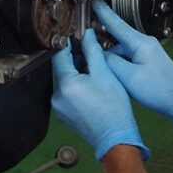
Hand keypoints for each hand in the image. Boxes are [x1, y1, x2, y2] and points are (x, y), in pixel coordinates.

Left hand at [51, 28, 149, 161]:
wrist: (115, 137)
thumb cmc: (113, 110)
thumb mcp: (105, 74)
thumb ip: (93, 51)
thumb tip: (87, 35)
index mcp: (66, 84)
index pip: (58, 55)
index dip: (67, 42)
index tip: (75, 36)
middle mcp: (57, 96)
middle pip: (61, 68)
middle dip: (74, 58)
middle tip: (88, 51)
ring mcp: (58, 107)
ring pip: (64, 80)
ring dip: (75, 72)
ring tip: (93, 70)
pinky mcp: (63, 113)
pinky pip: (66, 93)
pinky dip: (75, 86)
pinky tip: (90, 86)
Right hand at [92, 0, 172, 138]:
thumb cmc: (160, 90)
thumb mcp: (128, 78)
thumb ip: (110, 63)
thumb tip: (99, 55)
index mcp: (140, 43)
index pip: (115, 23)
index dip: (101, 10)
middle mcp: (144, 43)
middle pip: (114, 43)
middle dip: (105, 56)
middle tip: (103, 70)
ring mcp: (146, 50)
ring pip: (119, 53)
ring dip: (115, 67)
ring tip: (121, 83)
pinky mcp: (146, 59)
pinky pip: (127, 60)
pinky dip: (122, 70)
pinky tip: (125, 82)